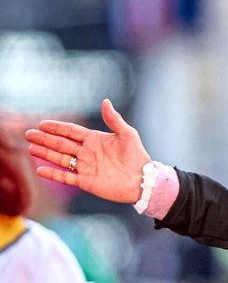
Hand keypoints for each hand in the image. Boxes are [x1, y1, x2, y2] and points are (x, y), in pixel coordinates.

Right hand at [24, 99, 148, 203]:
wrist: (144, 181)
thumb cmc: (138, 157)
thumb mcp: (127, 135)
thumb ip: (114, 119)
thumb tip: (105, 101)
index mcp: (95, 140)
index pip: (70, 132)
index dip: (56, 127)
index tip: (42, 124)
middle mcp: (87, 153)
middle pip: (61, 144)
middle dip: (45, 139)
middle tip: (29, 134)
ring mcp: (85, 167)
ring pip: (60, 159)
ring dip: (45, 154)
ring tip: (30, 148)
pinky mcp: (86, 182)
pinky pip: (66, 177)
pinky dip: (53, 174)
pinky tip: (40, 170)